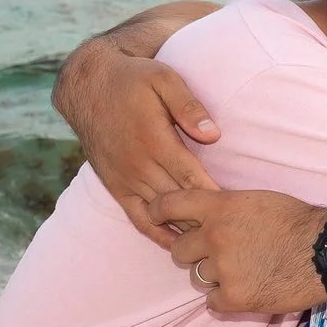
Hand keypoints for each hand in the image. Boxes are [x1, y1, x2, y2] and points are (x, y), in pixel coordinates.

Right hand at [53, 44, 217, 248]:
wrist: (88, 87)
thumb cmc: (133, 79)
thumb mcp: (163, 79)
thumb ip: (189, 106)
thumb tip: (213, 135)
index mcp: (154, 140)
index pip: (192, 178)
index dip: (216, 197)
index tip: (239, 210)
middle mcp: (138, 165)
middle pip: (180, 201)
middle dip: (207, 217)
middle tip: (237, 233)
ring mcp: (125, 179)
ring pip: (161, 214)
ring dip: (187, 229)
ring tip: (216, 242)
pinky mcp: (115, 187)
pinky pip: (138, 219)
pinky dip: (158, 234)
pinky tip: (179, 246)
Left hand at [156, 188, 326, 314]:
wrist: (326, 253)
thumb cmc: (299, 222)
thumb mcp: (257, 200)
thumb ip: (226, 207)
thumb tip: (205, 215)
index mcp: (219, 208)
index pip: (168, 206)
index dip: (158, 212)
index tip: (156, 218)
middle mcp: (214, 237)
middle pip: (179, 250)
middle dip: (194, 253)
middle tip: (218, 254)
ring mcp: (223, 270)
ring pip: (197, 278)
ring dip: (213, 277)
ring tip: (243, 271)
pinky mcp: (234, 298)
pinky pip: (212, 303)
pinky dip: (226, 299)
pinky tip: (248, 289)